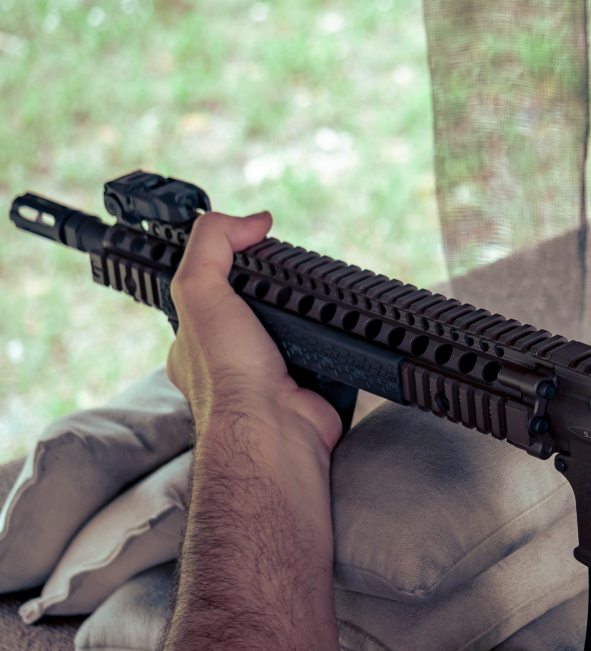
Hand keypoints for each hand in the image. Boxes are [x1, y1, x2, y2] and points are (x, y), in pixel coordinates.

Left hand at [166, 211, 340, 452]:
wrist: (274, 430)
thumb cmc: (228, 373)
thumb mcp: (199, 290)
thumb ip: (212, 243)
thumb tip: (254, 220)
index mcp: (196, 343)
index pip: (209, 293)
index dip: (229, 269)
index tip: (253, 251)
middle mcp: (232, 363)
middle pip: (258, 310)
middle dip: (277, 295)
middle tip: (291, 282)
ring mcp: (273, 378)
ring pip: (294, 330)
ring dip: (308, 317)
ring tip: (314, 304)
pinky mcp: (313, 388)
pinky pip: (328, 353)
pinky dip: (335, 341)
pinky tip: (334, 332)